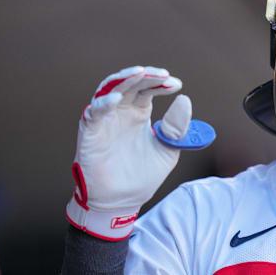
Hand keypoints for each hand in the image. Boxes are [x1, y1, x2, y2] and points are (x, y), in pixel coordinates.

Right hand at [66, 66, 189, 239]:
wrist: (122, 202)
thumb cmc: (142, 175)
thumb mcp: (168, 149)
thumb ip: (177, 127)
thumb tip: (184, 99)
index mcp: (139, 113)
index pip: (148, 88)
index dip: (161, 83)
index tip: (176, 84)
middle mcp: (120, 112)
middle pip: (131, 83)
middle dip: (146, 75)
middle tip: (163, 75)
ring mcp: (104, 120)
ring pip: (109, 89)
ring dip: (124, 79)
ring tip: (141, 73)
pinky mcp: (90, 133)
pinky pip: (93, 112)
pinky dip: (104, 103)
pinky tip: (118, 98)